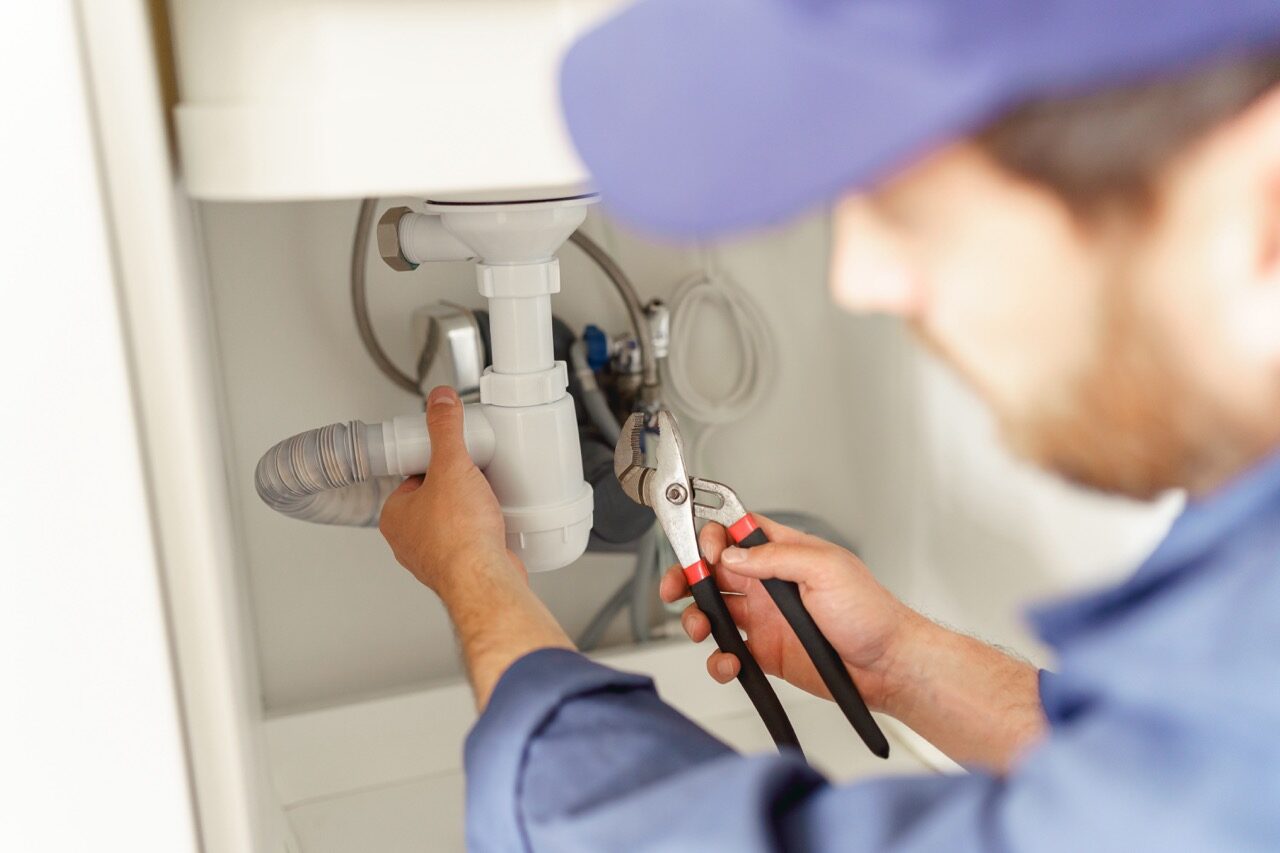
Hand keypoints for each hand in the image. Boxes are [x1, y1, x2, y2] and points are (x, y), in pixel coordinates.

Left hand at [379, 386, 520, 596]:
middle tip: (476, 474)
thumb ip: (445, 430)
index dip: (436, 462)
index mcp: (395, 515)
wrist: (485, 578)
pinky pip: (472, 540)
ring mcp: (436, 556)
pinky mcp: (463, 567)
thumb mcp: (451, 466)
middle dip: (458, 487)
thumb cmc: (459, 537)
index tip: (453, 454)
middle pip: (436, 498)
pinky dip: (484, 531)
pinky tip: (497, 522)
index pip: (413, 476)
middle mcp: (411, 539)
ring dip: (471, 510)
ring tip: (489, 496)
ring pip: (454, 521)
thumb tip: (440, 402)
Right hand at [659, 514, 923, 710]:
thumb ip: (775, 558)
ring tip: (700, 628)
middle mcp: (768, 584)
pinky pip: (727, 652)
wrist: (886, 666)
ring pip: (712, 611)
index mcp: (784, 554)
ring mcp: (763, 618)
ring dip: (696, 618)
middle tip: (677, 587)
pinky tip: (729, 663)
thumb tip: (732, 554)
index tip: (705, 551)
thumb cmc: (870, 613)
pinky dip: (718, 660)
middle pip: (712, 571)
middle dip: (687, 575)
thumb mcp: (826, 569)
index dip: (713, 538)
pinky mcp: (763, 652)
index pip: (736, 534)